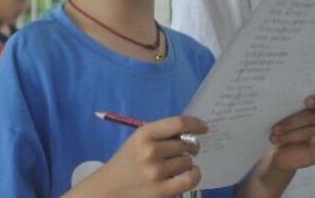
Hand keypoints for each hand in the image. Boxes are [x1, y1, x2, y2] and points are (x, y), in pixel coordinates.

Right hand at [88, 116, 205, 197]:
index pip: (178, 123)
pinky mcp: (161, 191)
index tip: (204, 128)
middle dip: (190, 147)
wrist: (110, 187)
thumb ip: (161, 134)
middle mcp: (150, 151)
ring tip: (178, 165)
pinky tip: (193, 172)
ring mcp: (156, 172)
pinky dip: (196, 174)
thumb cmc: (128, 160)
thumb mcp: (139, 140)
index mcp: (144, 134)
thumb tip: (192, 132)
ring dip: (187, 162)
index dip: (196, 124)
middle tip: (188, 150)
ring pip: (188, 161)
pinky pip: (190, 179)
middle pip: (185, 144)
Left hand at [268, 94, 314, 170]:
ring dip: (292, 135)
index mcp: (314, 106)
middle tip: (275, 129)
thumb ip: (281, 109)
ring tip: (275, 139)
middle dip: (291, 122)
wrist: (277, 153)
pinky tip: (313, 141)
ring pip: (312, 132)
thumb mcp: (277, 118)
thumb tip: (275, 103)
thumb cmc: (278, 130)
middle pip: (311, 117)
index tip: (306, 102)